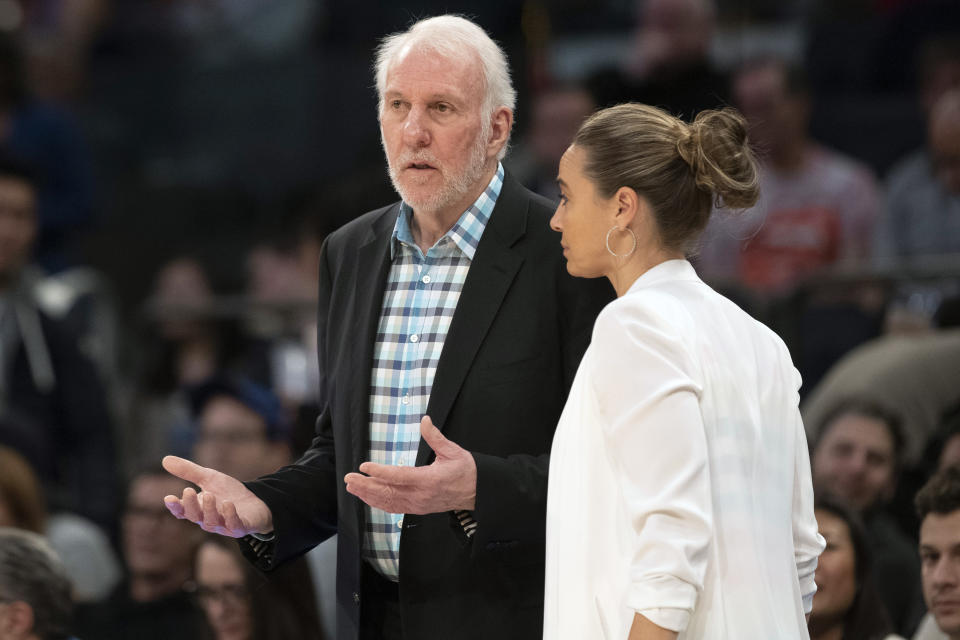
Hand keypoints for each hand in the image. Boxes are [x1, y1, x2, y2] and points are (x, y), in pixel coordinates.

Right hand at [161, 456, 273, 537]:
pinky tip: (228, 504)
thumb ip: (188, 471)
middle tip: (188, 490)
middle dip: (191, 504)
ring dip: (209, 509)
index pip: (182, 511)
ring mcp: (224, 525)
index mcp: (198, 508)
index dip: (175, 506)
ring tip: (208, 494)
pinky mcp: (241, 527)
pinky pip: (234, 525)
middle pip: (195, 516)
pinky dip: (230, 516)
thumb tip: (164, 459)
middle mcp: (208, 519)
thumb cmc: (227, 492)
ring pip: (212, 522)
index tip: (168, 498)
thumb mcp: (209, 478)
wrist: (255, 502)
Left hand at [344, 416, 476, 513]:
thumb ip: (435, 437)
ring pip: (389, 502)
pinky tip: (368, 497)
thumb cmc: (466, 470)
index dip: (380, 472)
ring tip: (353, 488)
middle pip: (388, 492)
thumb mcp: (452, 451)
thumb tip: (424, 420)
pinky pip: (395, 508)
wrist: (478, 492)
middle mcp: (421, 496)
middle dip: (366, 486)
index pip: (399, 477)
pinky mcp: (418, 509)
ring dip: (369, 495)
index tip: (364, 467)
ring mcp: (419, 505)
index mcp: (429, 480)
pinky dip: (379, 503)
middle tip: (349, 478)